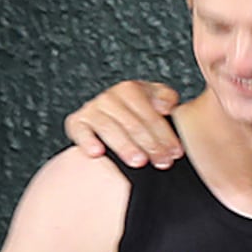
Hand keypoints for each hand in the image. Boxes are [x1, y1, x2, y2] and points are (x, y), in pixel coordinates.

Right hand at [62, 80, 184, 168]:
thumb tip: (165, 106)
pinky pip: (80, 131)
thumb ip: (166, 98)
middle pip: (132, 124)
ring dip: (125, 146)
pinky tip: (97, 153)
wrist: (113, 112)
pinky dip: (87, 141)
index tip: (175, 153)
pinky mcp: (76, 122)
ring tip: (139, 161)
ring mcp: (92, 109)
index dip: (165, 135)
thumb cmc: (138, 109)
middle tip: (162, 162)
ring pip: (109, 128)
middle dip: (150, 145)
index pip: (151, 115)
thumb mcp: (156, 98)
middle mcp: (109, 98)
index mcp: (130, 90)